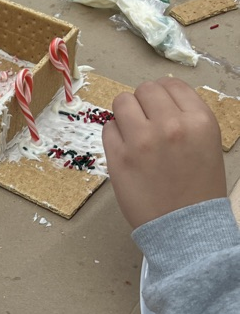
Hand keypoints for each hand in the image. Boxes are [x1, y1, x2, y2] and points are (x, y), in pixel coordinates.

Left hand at [102, 77, 225, 228]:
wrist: (186, 228)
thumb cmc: (198, 190)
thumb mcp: (206, 144)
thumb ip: (186, 119)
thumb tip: (158, 102)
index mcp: (199, 121)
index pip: (172, 85)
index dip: (162, 94)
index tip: (158, 106)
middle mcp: (171, 125)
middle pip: (145, 89)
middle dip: (143, 102)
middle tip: (144, 122)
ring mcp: (143, 140)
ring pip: (122, 102)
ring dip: (125, 114)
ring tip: (132, 133)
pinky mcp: (119, 157)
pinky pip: (108, 128)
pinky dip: (113, 134)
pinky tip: (124, 148)